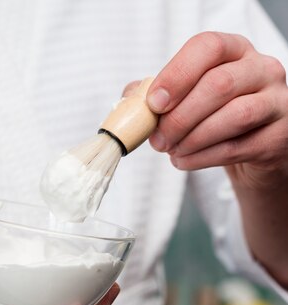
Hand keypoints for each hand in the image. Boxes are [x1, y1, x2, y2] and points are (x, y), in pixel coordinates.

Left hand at [144, 31, 287, 189]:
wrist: (248, 148)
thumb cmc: (210, 115)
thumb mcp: (181, 97)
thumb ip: (151, 94)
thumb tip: (129, 101)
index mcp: (233, 50)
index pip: (208, 47)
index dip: (177, 74)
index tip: (154, 103)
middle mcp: (261, 69)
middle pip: (219, 85)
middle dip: (179, 117)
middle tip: (157, 139)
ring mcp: (277, 102)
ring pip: (234, 116)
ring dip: (192, 138)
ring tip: (170, 150)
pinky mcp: (279, 136)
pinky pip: (238, 147)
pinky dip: (202, 157)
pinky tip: (183, 160)